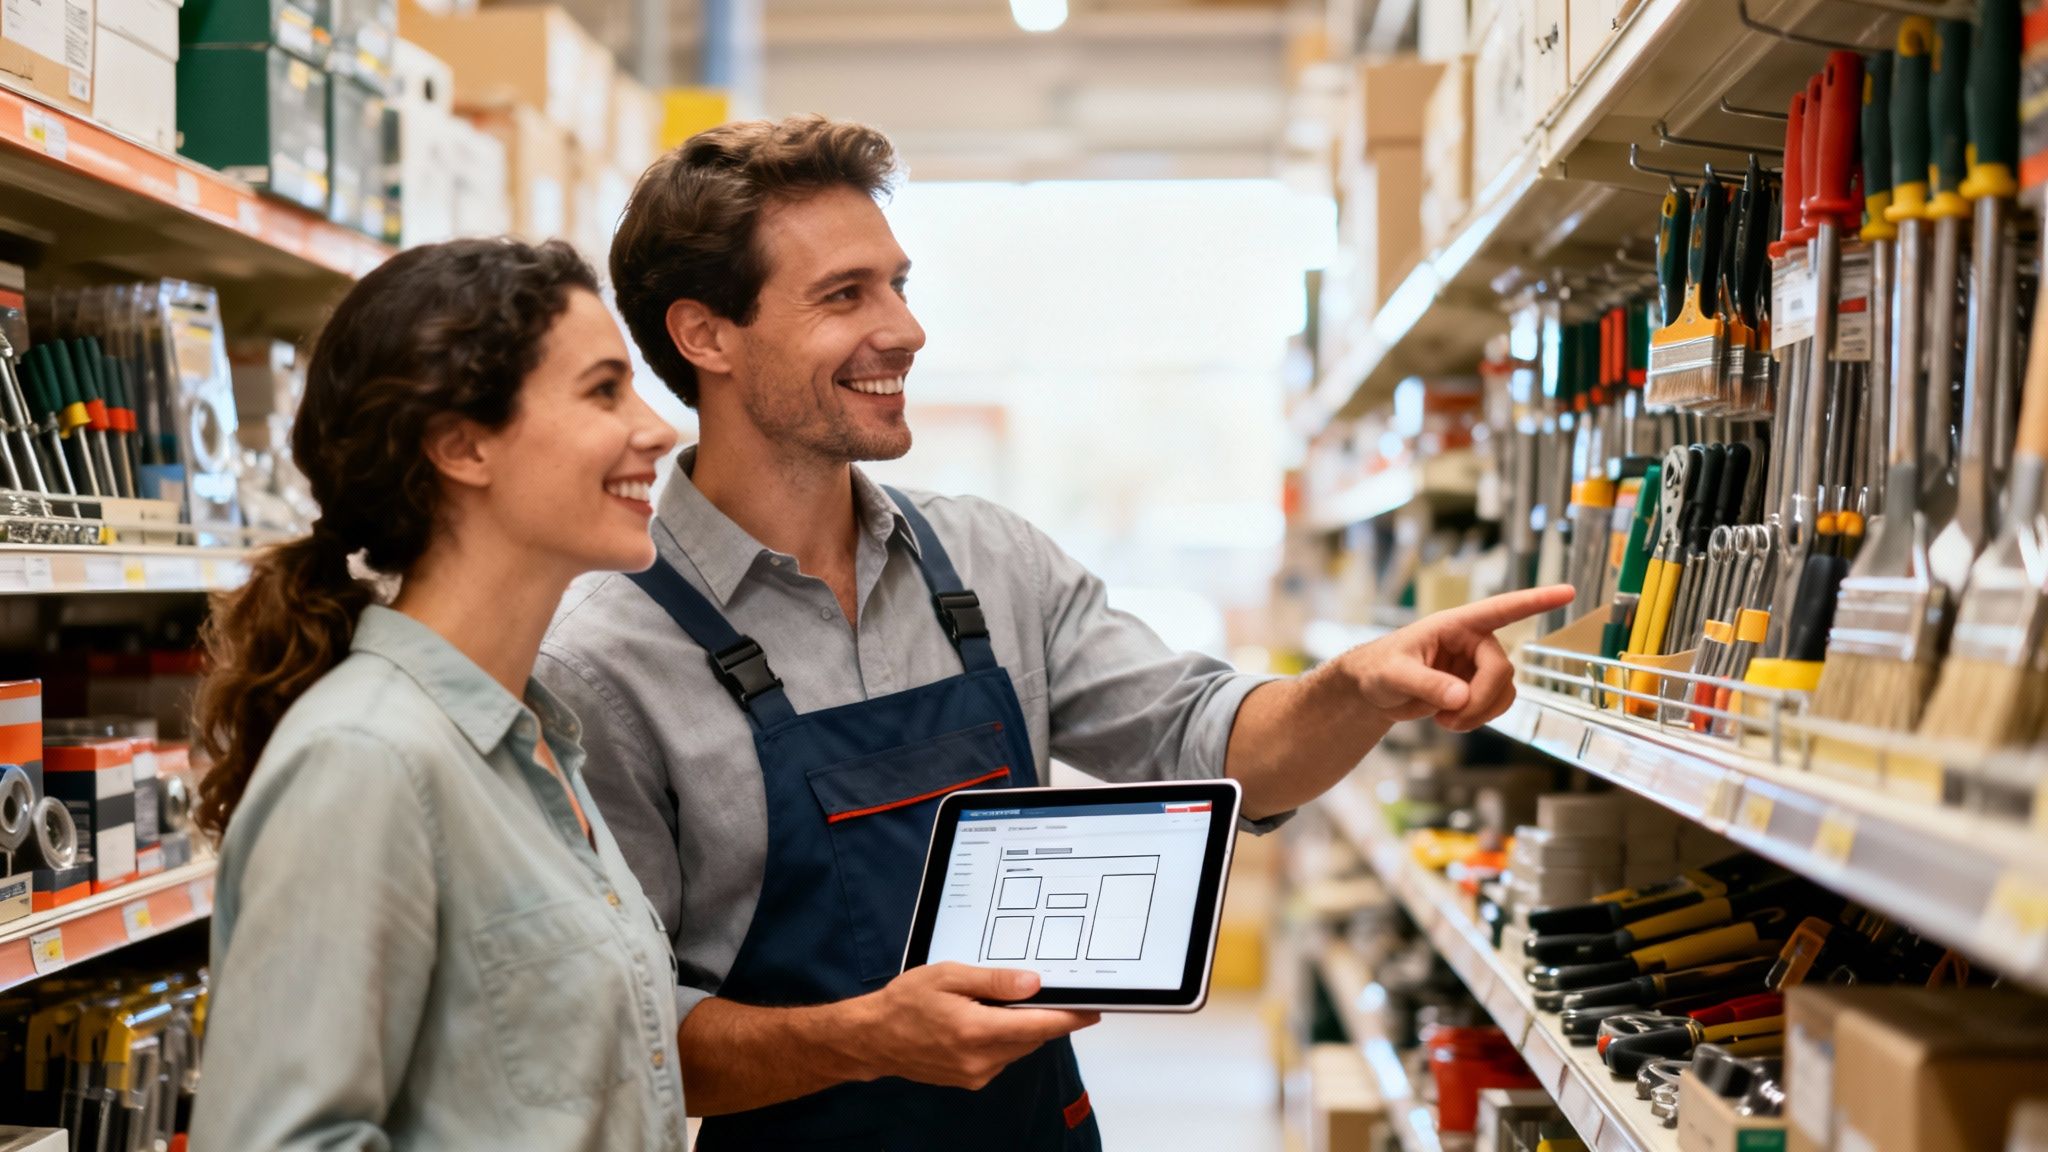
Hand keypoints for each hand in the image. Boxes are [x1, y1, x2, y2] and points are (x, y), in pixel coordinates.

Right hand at [851, 963, 1100, 1089]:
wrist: (874, 1038)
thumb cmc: (906, 1003)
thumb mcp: (948, 976)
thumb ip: (993, 981)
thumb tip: (1033, 984)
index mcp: (976, 1030)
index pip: (1038, 1026)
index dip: (1070, 1018)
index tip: (1093, 1010)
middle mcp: (980, 1059)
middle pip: (1032, 1037)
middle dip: (1045, 1016)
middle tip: (1052, 992)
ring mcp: (976, 1074)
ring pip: (1018, 1047)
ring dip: (1022, 1027)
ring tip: (1004, 1002)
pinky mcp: (972, 1079)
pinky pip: (1002, 1056)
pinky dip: (1004, 1038)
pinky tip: (986, 1020)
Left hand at [1339, 585, 1574, 731]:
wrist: (1372, 691)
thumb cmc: (1376, 669)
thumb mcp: (1394, 676)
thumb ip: (1426, 685)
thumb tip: (1461, 698)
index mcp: (1455, 624)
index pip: (1501, 609)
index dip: (1536, 600)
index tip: (1568, 591)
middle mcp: (1472, 641)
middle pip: (1502, 669)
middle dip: (1481, 700)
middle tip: (1448, 721)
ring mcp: (1476, 665)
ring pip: (1504, 691)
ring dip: (1480, 713)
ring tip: (1444, 722)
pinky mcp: (1476, 687)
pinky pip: (1496, 704)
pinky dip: (1478, 719)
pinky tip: (1449, 720)